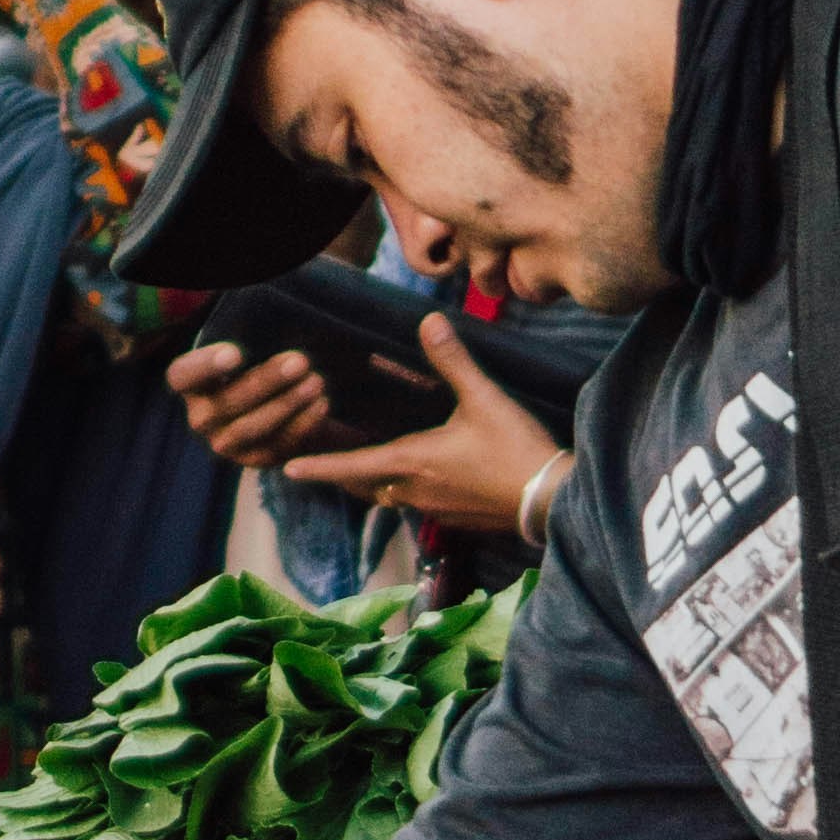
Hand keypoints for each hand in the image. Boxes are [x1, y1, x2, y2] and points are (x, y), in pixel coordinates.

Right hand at [168, 334, 334, 471]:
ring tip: (316, 382)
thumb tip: (272, 319)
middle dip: (266, 382)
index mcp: (189, 383)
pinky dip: (302, 424)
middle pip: (226, 403)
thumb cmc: (257, 360)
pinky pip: (277, 445)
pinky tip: (321, 403)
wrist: (277, 400)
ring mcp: (225, 443)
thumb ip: (250, 335)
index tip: (235, 352)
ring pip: (252, 427)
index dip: (204, 366)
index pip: (182, 375)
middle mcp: (201, 417)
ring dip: (288, 404)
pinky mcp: (254, 459)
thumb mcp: (248, 345)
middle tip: (300, 361)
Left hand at [287, 311, 559, 542]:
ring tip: (368, 465)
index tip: (288, 470)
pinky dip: (407, 491)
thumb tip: (429, 322)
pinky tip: (421, 478)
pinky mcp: (456, 518)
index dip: (319, 467)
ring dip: (376, 482)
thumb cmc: (515, 449)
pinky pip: (418, 505)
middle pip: (366, 485)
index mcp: (412, 461)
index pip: (352, 466)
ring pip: (390, 497)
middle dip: (344, 474)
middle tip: (324, 462)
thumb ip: (453, 361)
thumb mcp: (483, 399)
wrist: (550, 499)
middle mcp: (415, 491)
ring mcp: (435, 508)